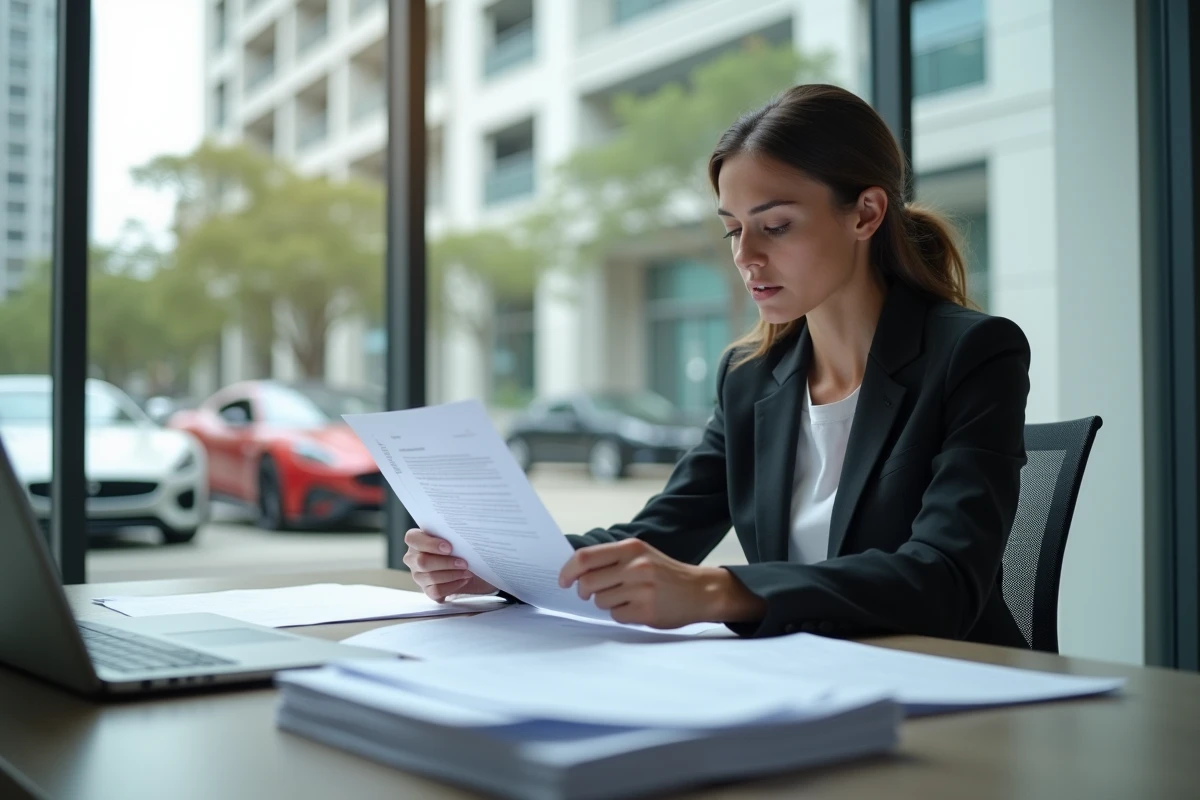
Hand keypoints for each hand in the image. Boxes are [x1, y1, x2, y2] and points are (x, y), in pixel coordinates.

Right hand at [402, 528, 496, 601]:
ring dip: (452, 574)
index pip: (412, 539)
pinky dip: (452, 586)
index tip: (449, 547)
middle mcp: (413, 558)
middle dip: (446, 562)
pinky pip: (436, 590)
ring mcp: (418, 576)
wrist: (465, 564)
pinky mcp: (427, 589)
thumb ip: (451, 535)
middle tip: (464, 562)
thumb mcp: (452, 537)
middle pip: (422, 561)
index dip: (430, 544)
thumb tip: (463, 536)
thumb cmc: (456, 546)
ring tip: (467, 571)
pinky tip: (463, 580)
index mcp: (415, 540)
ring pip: (431, 577)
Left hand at [557, 538, 764, 628]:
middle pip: (588, 582)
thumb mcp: (640, 555)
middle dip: (584, 592)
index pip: (585, 558)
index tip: (563, 581)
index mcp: (631, 548)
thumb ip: (612, 559)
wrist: (700, 591)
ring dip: (606, 603)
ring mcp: (641, 589)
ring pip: (600, 601)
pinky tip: (637, 608)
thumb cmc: (665, 573)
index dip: (568, 571)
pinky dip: (621, 614)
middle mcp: (635, 566)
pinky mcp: (646, 611)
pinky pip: (616, 616)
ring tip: (626, 598)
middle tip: (590, 594)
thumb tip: (575, 571)